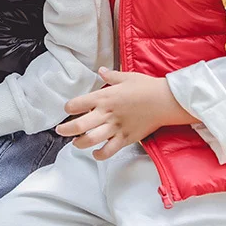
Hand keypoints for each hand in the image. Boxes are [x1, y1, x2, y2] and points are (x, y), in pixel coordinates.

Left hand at [57, 69, 196, 160]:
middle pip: (79, 125)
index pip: (77, 103)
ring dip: (79, 143)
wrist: (165, 101)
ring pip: (91, 140)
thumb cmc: (146, 87)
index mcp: (105, 97)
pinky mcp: (126, 138)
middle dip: (65, 129)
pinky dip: (100, 154)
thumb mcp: (126, 77)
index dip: (69, 107)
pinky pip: (109, 150)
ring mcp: (115, 127)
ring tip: (76, 143)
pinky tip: (96, 153)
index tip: (68, 109)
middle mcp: (107, 113)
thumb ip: (110, 76)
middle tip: (60, 130)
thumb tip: (101, 71)